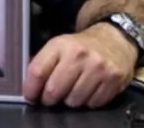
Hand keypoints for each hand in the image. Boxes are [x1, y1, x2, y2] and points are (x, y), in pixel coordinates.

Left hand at [22, 23, 137, 108]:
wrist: (114, 40)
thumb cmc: (82, 47)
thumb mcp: (58, 46)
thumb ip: (42, 63)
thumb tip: (29, 85)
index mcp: (60, 45)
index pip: (37, 72)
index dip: (30, 89)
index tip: (30, 96)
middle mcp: (79, 55)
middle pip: (53, 90)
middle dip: (49, 99)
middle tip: (50, 97)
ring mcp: (98, 67)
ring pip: (73, 101)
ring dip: (69, 101)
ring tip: (72, 90)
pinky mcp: (113, 79)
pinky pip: (93, 104)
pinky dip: (88, 102)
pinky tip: (88, 90)